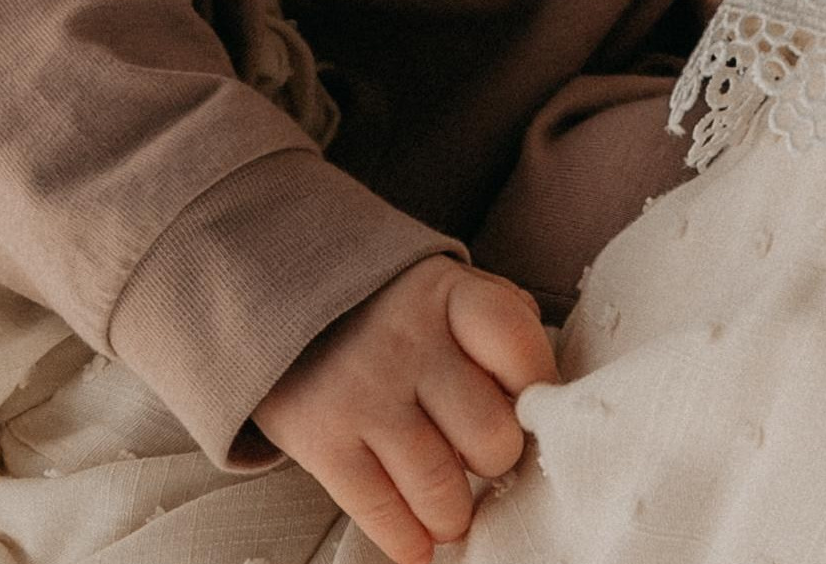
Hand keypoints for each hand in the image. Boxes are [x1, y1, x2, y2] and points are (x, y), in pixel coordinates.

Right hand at [251, 255, 555, 563]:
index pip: (521, 350)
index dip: (535, 389)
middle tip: (481, 456)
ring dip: (455, 513)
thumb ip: (501, 320)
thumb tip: (544, 387)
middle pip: (490, 435)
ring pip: (443, 490)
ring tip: (451, 505)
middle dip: (495, 458)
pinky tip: (419, 539)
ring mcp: (363, 393)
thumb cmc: (392, 309)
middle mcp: (408, 342)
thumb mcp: (447, 287)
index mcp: (448, 294)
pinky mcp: (322, 441)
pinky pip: (383, 515)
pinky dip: (410, 541)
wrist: (281, 300)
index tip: (525, 404)